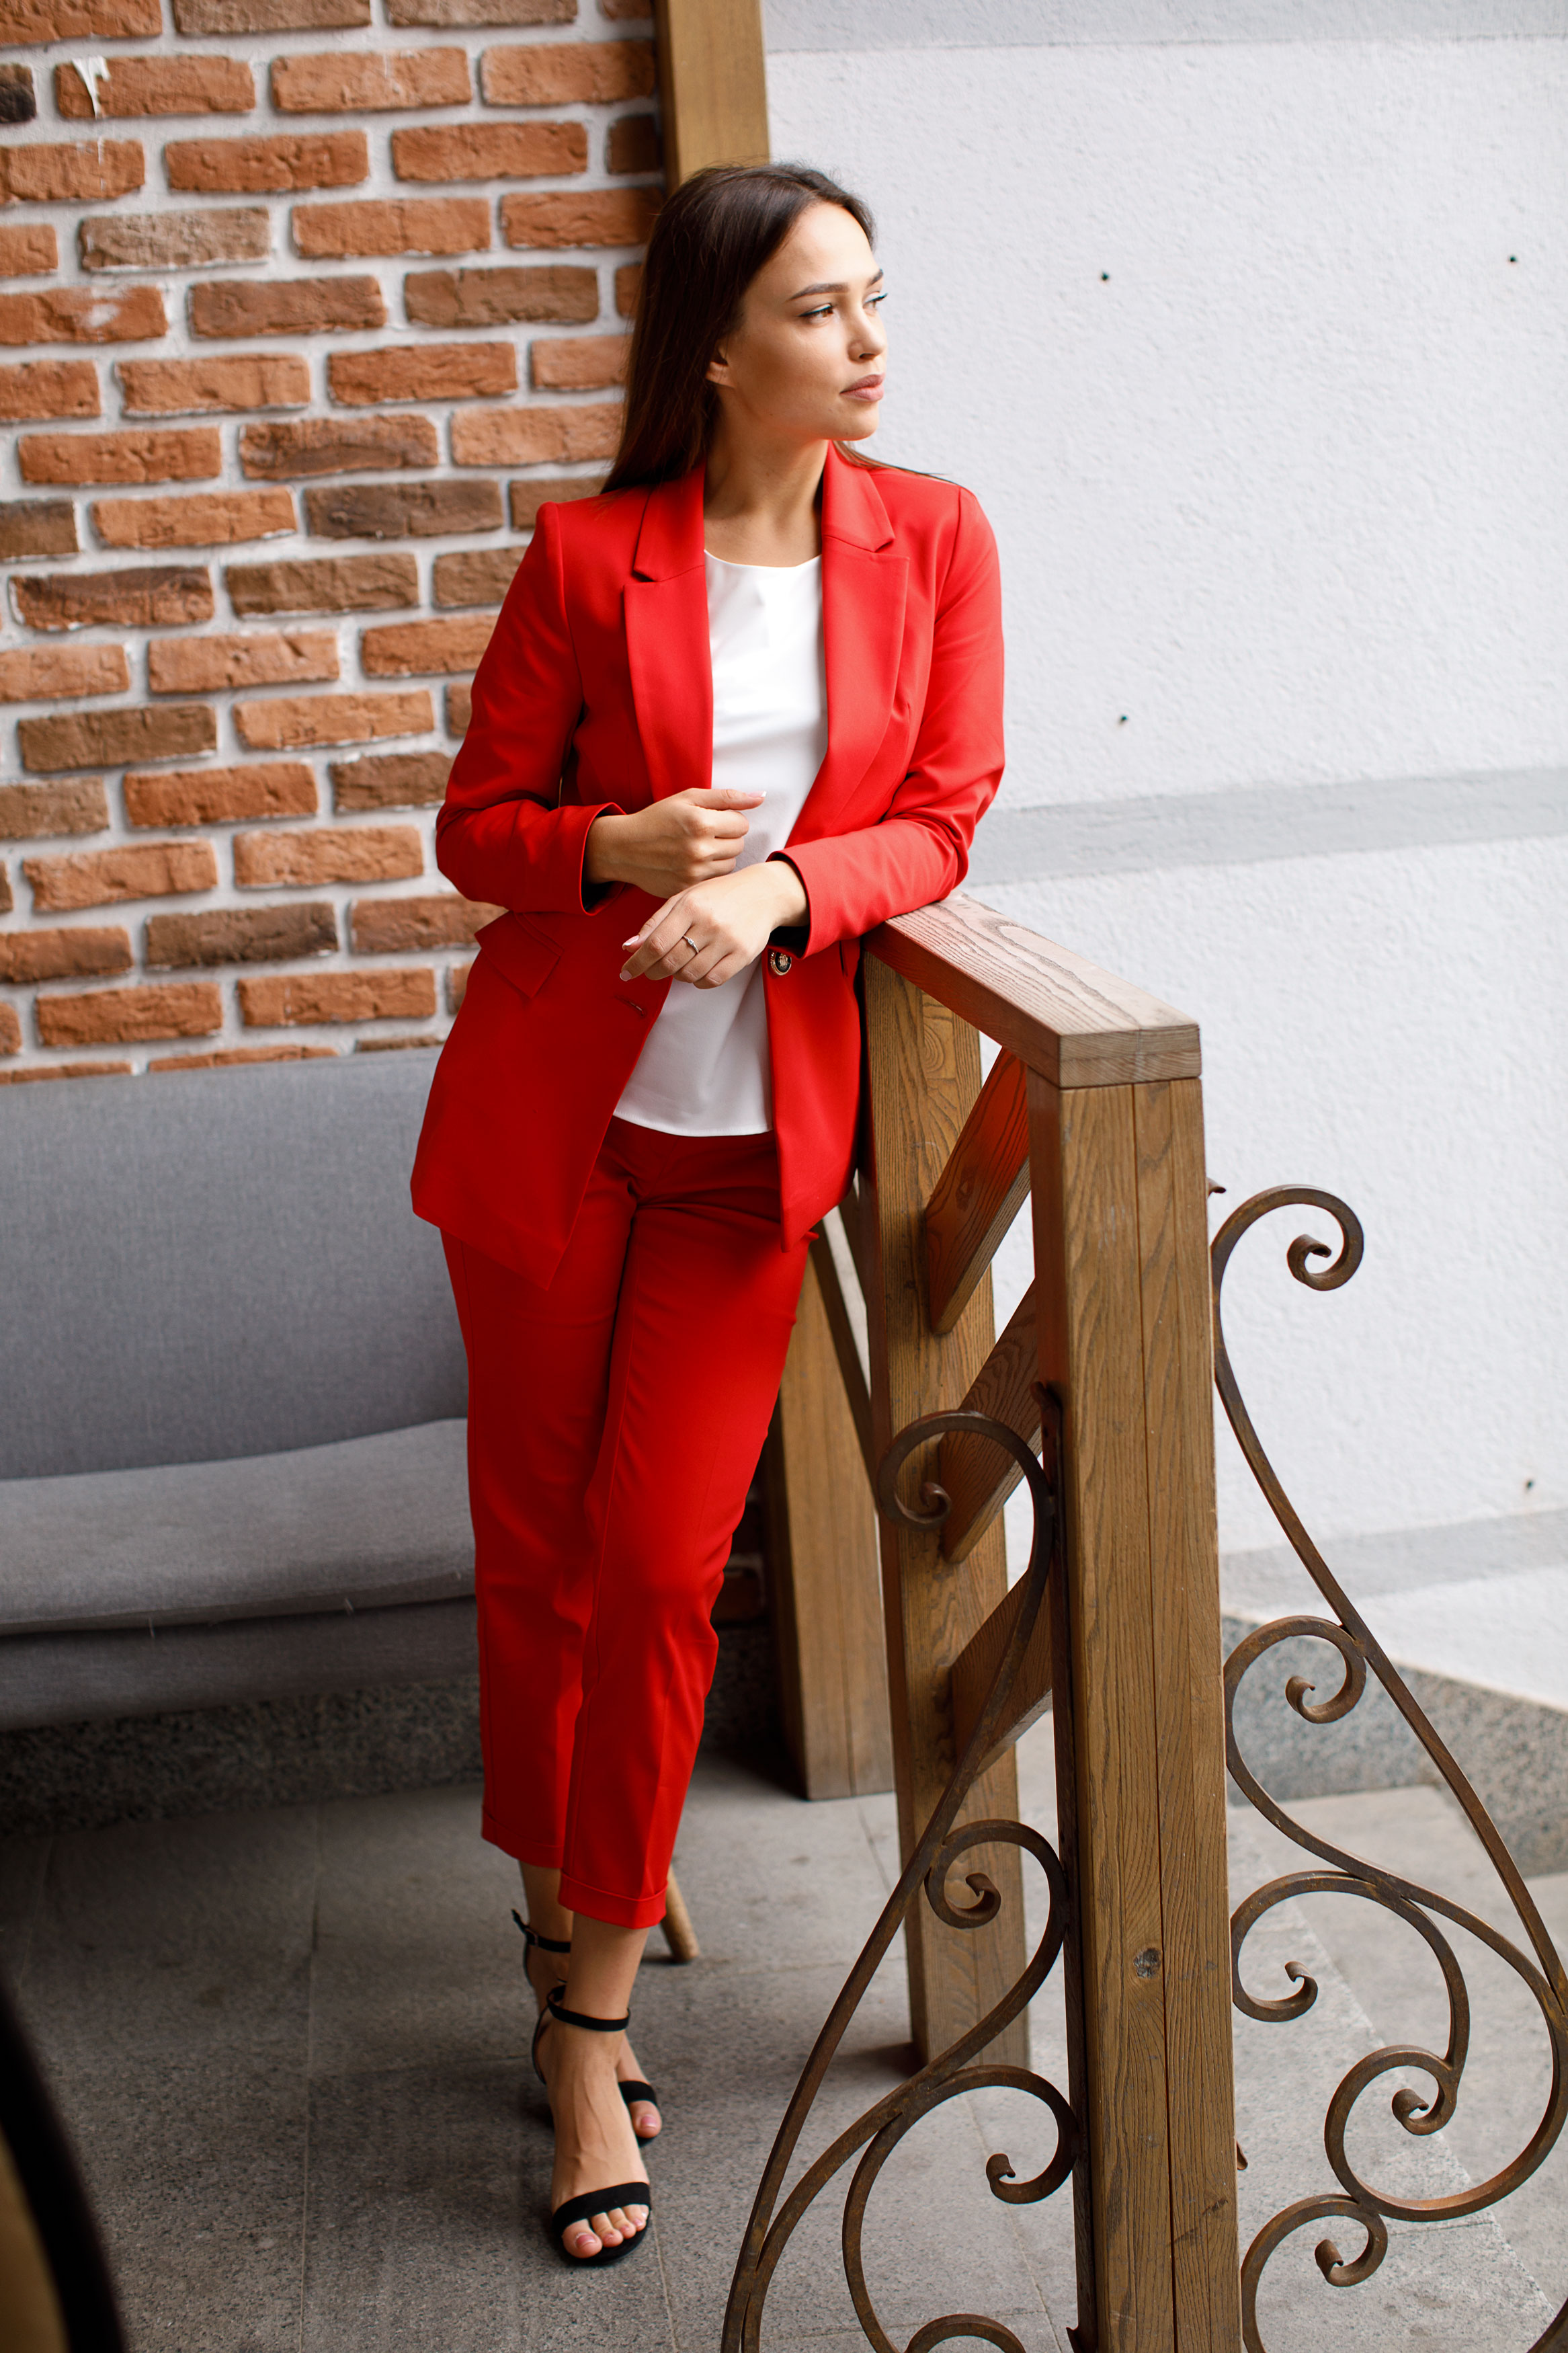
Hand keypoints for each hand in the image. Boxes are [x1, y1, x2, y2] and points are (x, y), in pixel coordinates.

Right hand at [586, 788, 763, 898]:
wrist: (624, 848)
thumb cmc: (658, 819)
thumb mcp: (689, 798)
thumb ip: (727, 797)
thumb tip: (760, 797)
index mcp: (701, 822)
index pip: (742, 824)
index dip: (730, 820)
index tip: (714, 820)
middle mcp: (699, 849)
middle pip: (739, 845)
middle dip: (728, 837)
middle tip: (706, 834)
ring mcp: (694, 872)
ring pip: (730, 864)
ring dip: (721, 855)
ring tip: (700, 848)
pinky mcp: (689, 888)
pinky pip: (716, 880)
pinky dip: (709, 871)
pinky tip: (693, 863)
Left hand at [619, 863, 808, 988]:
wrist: (762, 893)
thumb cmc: (718, 896)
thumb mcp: (684, 899)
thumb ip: (656, 923)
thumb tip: (629, 948)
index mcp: (690, 905)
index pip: (656, 943)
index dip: (637, 962)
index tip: (626, 973)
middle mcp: (708, 922)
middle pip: (670, 961)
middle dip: (654, 972)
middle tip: (651, 971)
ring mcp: (727, 939)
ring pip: (689, 973)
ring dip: (677, 975)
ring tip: (678, 965)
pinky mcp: (742, 954)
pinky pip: (712, 980)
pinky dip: (698, 981)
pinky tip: (697, 971)